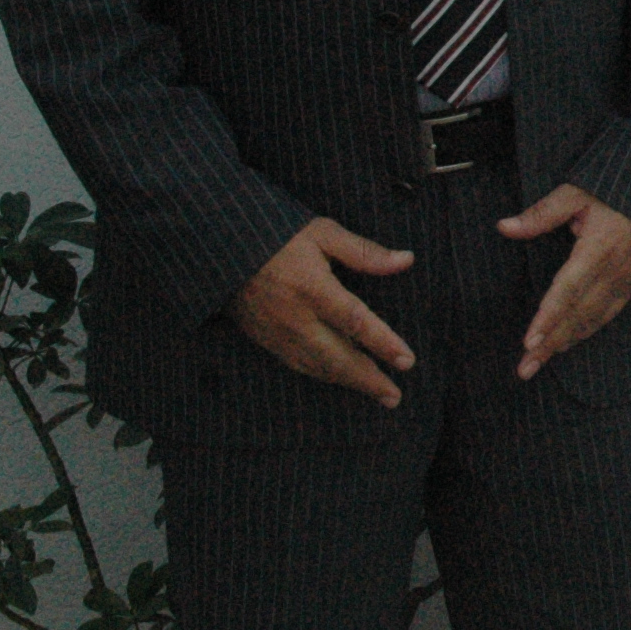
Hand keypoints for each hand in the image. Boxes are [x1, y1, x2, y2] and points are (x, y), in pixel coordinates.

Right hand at [230, 219, 415, 407]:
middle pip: (337, 357)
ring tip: (378, 392)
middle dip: (368, 379)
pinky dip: (323, 376)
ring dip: (349, 382)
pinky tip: (341, 378)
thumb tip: (406, 260)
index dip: (382, 343)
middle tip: (394, 396)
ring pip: (318, 366)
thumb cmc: (278, 237)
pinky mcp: (265, 340)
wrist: (223, 253)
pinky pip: (298, 365)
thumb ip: (365, 252)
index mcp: (313, 289)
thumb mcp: (323, 233)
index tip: (407, 361)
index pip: (355, 322)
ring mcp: (278, 333)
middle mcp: (295, 318)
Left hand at [499, 184, 630, 379]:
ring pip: (592, 319)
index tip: (530, 341)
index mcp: (599, 248)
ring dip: (565, 342)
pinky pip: (607, 315)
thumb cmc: (614, 194)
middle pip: (578, 314)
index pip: (568, 289)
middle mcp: (613, 271)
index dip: (549, 317)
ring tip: (539, 362)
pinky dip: (586, 332)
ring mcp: (625, 281)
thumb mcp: (575, 193)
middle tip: (526, 368)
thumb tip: (504, 227)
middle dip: (550, 343)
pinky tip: (568, 343)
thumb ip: (541, 214)